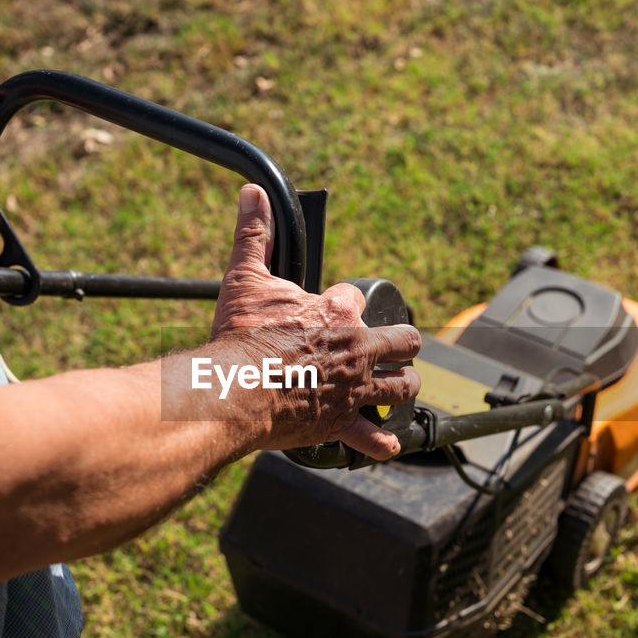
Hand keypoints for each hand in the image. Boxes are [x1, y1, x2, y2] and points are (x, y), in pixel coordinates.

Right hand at [211, 185, 421, 458]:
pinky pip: (374, 438)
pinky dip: (382, 442)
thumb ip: (253, 234)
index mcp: (336, 312)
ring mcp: (354, 388)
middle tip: (395, 350)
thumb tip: (252, 194)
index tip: (338, 311)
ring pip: (402, 386)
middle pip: (401, 341)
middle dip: (402, 345)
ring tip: (401, 387)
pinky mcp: (342, 423)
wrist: (232, 388)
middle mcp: (356, 348)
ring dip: (404, 386)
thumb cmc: (239, 337)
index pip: (357, 300)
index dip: (348, 304)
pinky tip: (387, 443)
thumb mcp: (245, 278)